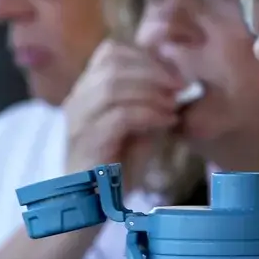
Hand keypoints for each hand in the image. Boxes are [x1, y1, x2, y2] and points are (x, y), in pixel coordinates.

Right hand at [61, 40, 182, 182]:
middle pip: (112, 62)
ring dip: (151, 91)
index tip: (175, 74)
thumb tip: (176, 85)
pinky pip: (119, 117)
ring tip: (174, 104)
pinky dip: (148, 114)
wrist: (91, 205)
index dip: (146, 56)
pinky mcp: (87, 143)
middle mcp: (78, 100)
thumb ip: (151, 105)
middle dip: (153, 69)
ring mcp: (78, 120)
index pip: (111, 52)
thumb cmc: (117, 168)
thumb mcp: (139, 129)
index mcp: (87, 91)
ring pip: (112, 85)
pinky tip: (167, 122)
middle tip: (180, 85)